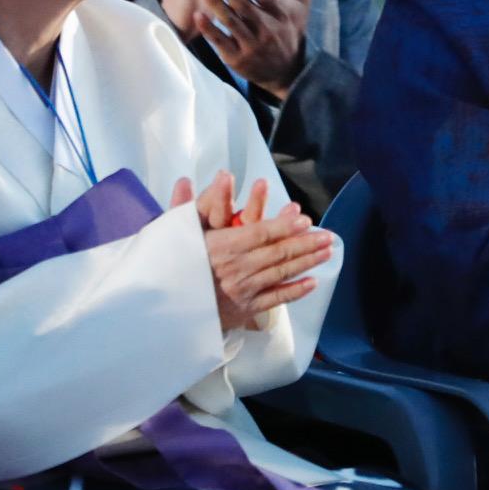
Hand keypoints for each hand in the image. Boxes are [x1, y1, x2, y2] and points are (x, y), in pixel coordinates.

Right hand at [173, 172, 333, 332]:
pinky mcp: (244, 309)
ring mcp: (242, 290)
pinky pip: (275, 299)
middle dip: (306, 243)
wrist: (160, 309)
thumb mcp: (174, 233)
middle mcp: (236, 268)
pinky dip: (295, 290)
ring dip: (307, 262)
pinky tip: (312, 282)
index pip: (261, 232)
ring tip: (327, 251)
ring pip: (281, 273)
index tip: (305, 219)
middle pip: (278, 252)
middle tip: (329, 235)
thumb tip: (186, 180)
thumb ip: (186, 207)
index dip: (285, 225)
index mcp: (222, 246)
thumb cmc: (168, 266)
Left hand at [197, 0, 321, 97]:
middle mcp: (267, 29)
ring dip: (215, 4)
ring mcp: (252, 45)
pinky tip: (198, 16)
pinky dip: (209, 30)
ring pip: (231, 22)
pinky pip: (221, 42)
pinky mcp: (237, 58)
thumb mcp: (301, 2)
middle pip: (244, 7)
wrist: (288, 71)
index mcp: (281, 12)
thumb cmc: (291, 28)